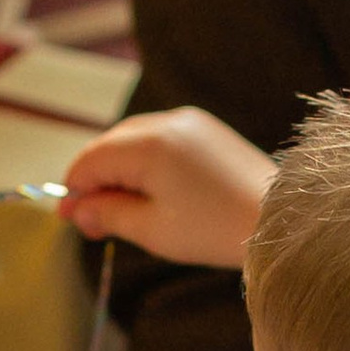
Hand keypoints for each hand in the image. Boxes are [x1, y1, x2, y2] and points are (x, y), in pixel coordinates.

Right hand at [62, 106, 275, 265]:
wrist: (278, 220)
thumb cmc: (214, 230)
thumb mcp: (152, 229)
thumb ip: (108, 214)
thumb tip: (77, 209)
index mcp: (149, 145)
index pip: (91, 160)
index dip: (75, 190)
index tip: (71, 219)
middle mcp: (167, 121)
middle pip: (110, 145)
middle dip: (97, 181)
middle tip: (95, 222)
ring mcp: (189, 121)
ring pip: (133, 141)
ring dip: (120, 172)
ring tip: (124, 211)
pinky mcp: (206, 129)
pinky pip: (160, 140)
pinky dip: (146, 163)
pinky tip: (151, 193)